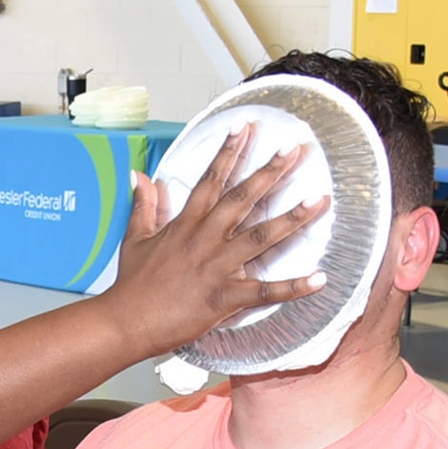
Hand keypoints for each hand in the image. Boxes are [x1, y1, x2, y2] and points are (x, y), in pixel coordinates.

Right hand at [103, 125, 330, 355]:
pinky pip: (266, 291)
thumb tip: (139, 176)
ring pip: (262, 237)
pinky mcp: (225, 297)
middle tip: (296, 149)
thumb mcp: (135, 237)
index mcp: (186, 224)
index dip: (229, 152)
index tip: (245, 128)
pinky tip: (320, 278)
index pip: (211, 180)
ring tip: (320, 201)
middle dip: (271, 171)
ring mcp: (218, 267)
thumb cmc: (133, 283)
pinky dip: (294, 287)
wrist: (127, 320)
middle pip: (243, 198)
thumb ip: (144, 205)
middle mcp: (206, 239)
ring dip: (293, 219)